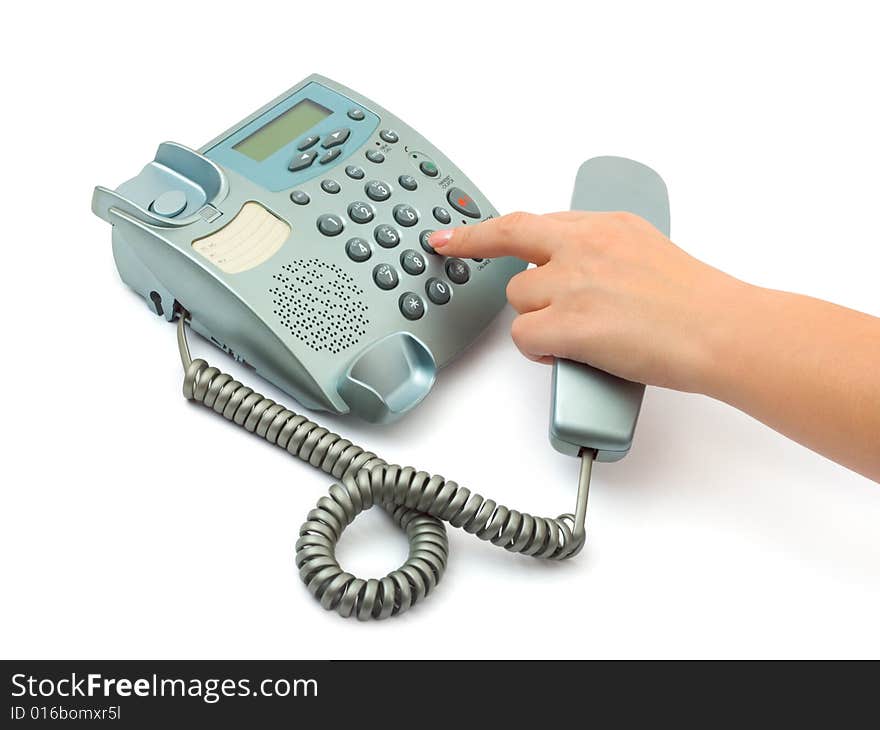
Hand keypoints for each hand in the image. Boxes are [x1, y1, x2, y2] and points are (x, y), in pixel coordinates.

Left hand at [429, 211, 746, 393]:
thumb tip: (574, 271)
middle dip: (471, 245)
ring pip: (519, 299)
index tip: (456, 231)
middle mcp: (583, 246)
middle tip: (448, 247)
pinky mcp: (570, 322)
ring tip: (575, 332)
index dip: (486, 228)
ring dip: (537, 318)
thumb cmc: (698, 302)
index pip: (531, 221)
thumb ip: (602, 254)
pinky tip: (567, 353)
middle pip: (508, 242)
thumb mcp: (648, 251)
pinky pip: (524, 337)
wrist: (722, 330)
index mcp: (604, 226)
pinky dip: (540, 351)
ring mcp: (574, 282)